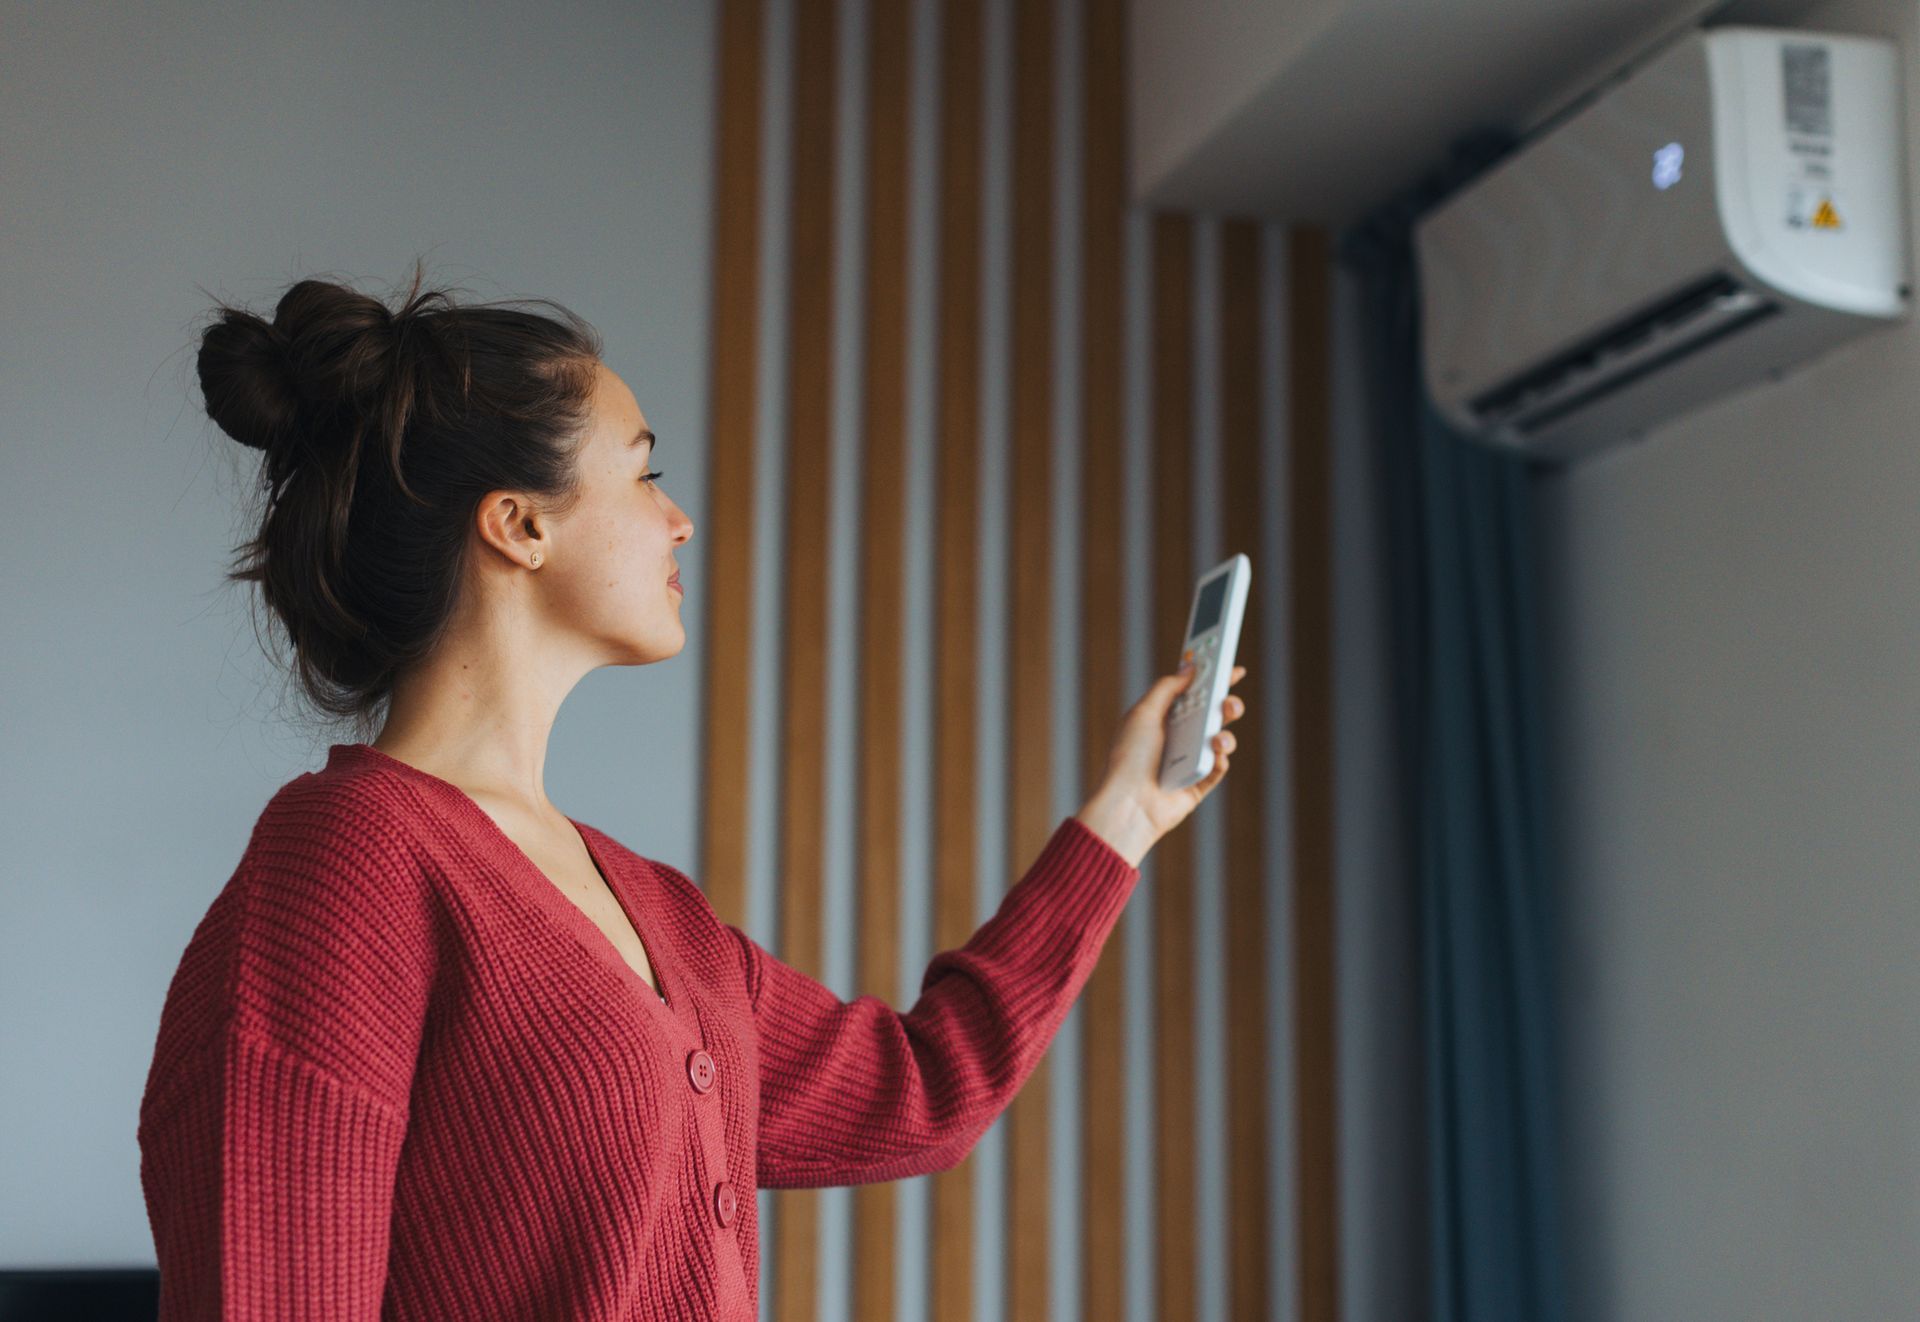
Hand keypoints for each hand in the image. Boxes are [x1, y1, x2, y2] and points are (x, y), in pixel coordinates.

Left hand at [1074, 663, 1248, 866]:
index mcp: (1164, 718)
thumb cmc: (1129, 757)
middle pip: (1212, 714)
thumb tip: (1188, 668)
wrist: (1129, 803)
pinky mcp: (1197, 784)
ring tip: (1217, 739)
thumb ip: (1168, 687)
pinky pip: (1218, 769)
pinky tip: (1214, 757)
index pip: (1194, 693)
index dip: (1213, 680)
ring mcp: (1189, 761)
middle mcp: (1177, 738)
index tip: (1233, 669)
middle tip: (1228, 702)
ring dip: (1225, 735)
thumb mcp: (1144, 712)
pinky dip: (1220, 761)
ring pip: (1220, 740)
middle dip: (1226, 705)